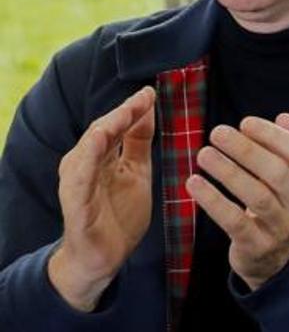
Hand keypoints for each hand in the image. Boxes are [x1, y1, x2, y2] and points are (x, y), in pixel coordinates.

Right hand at [48, 87, 155, 311]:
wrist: (105, 257)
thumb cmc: (118, 213)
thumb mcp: (136, 171)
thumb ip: (138, 142)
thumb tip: (147, 107)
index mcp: (101, 157)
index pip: (115, 126)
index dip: (132, 109)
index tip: (150, 93)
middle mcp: (85, 165)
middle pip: (101, 132)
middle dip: (122, 113)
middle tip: (142, 98)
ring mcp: (78, 183)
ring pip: (89, 150)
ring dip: (106, 129)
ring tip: (124, 112)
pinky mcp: (76, 204)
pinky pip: (80, 178)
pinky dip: (88, 159)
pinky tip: (98, 142)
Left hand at [186, 113, 288, 290]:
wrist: (277, 262)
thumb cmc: (279, 208)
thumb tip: (285, 117)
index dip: (273, 136)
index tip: (245, 122)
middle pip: (278, 173)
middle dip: (247, 150)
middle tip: (218, 132)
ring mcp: (280, 228)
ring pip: (257, 197)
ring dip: (229, 172)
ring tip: (204, 154)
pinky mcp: (256, 246)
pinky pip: (234, 222)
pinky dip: (214, 202)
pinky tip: (194, 184)